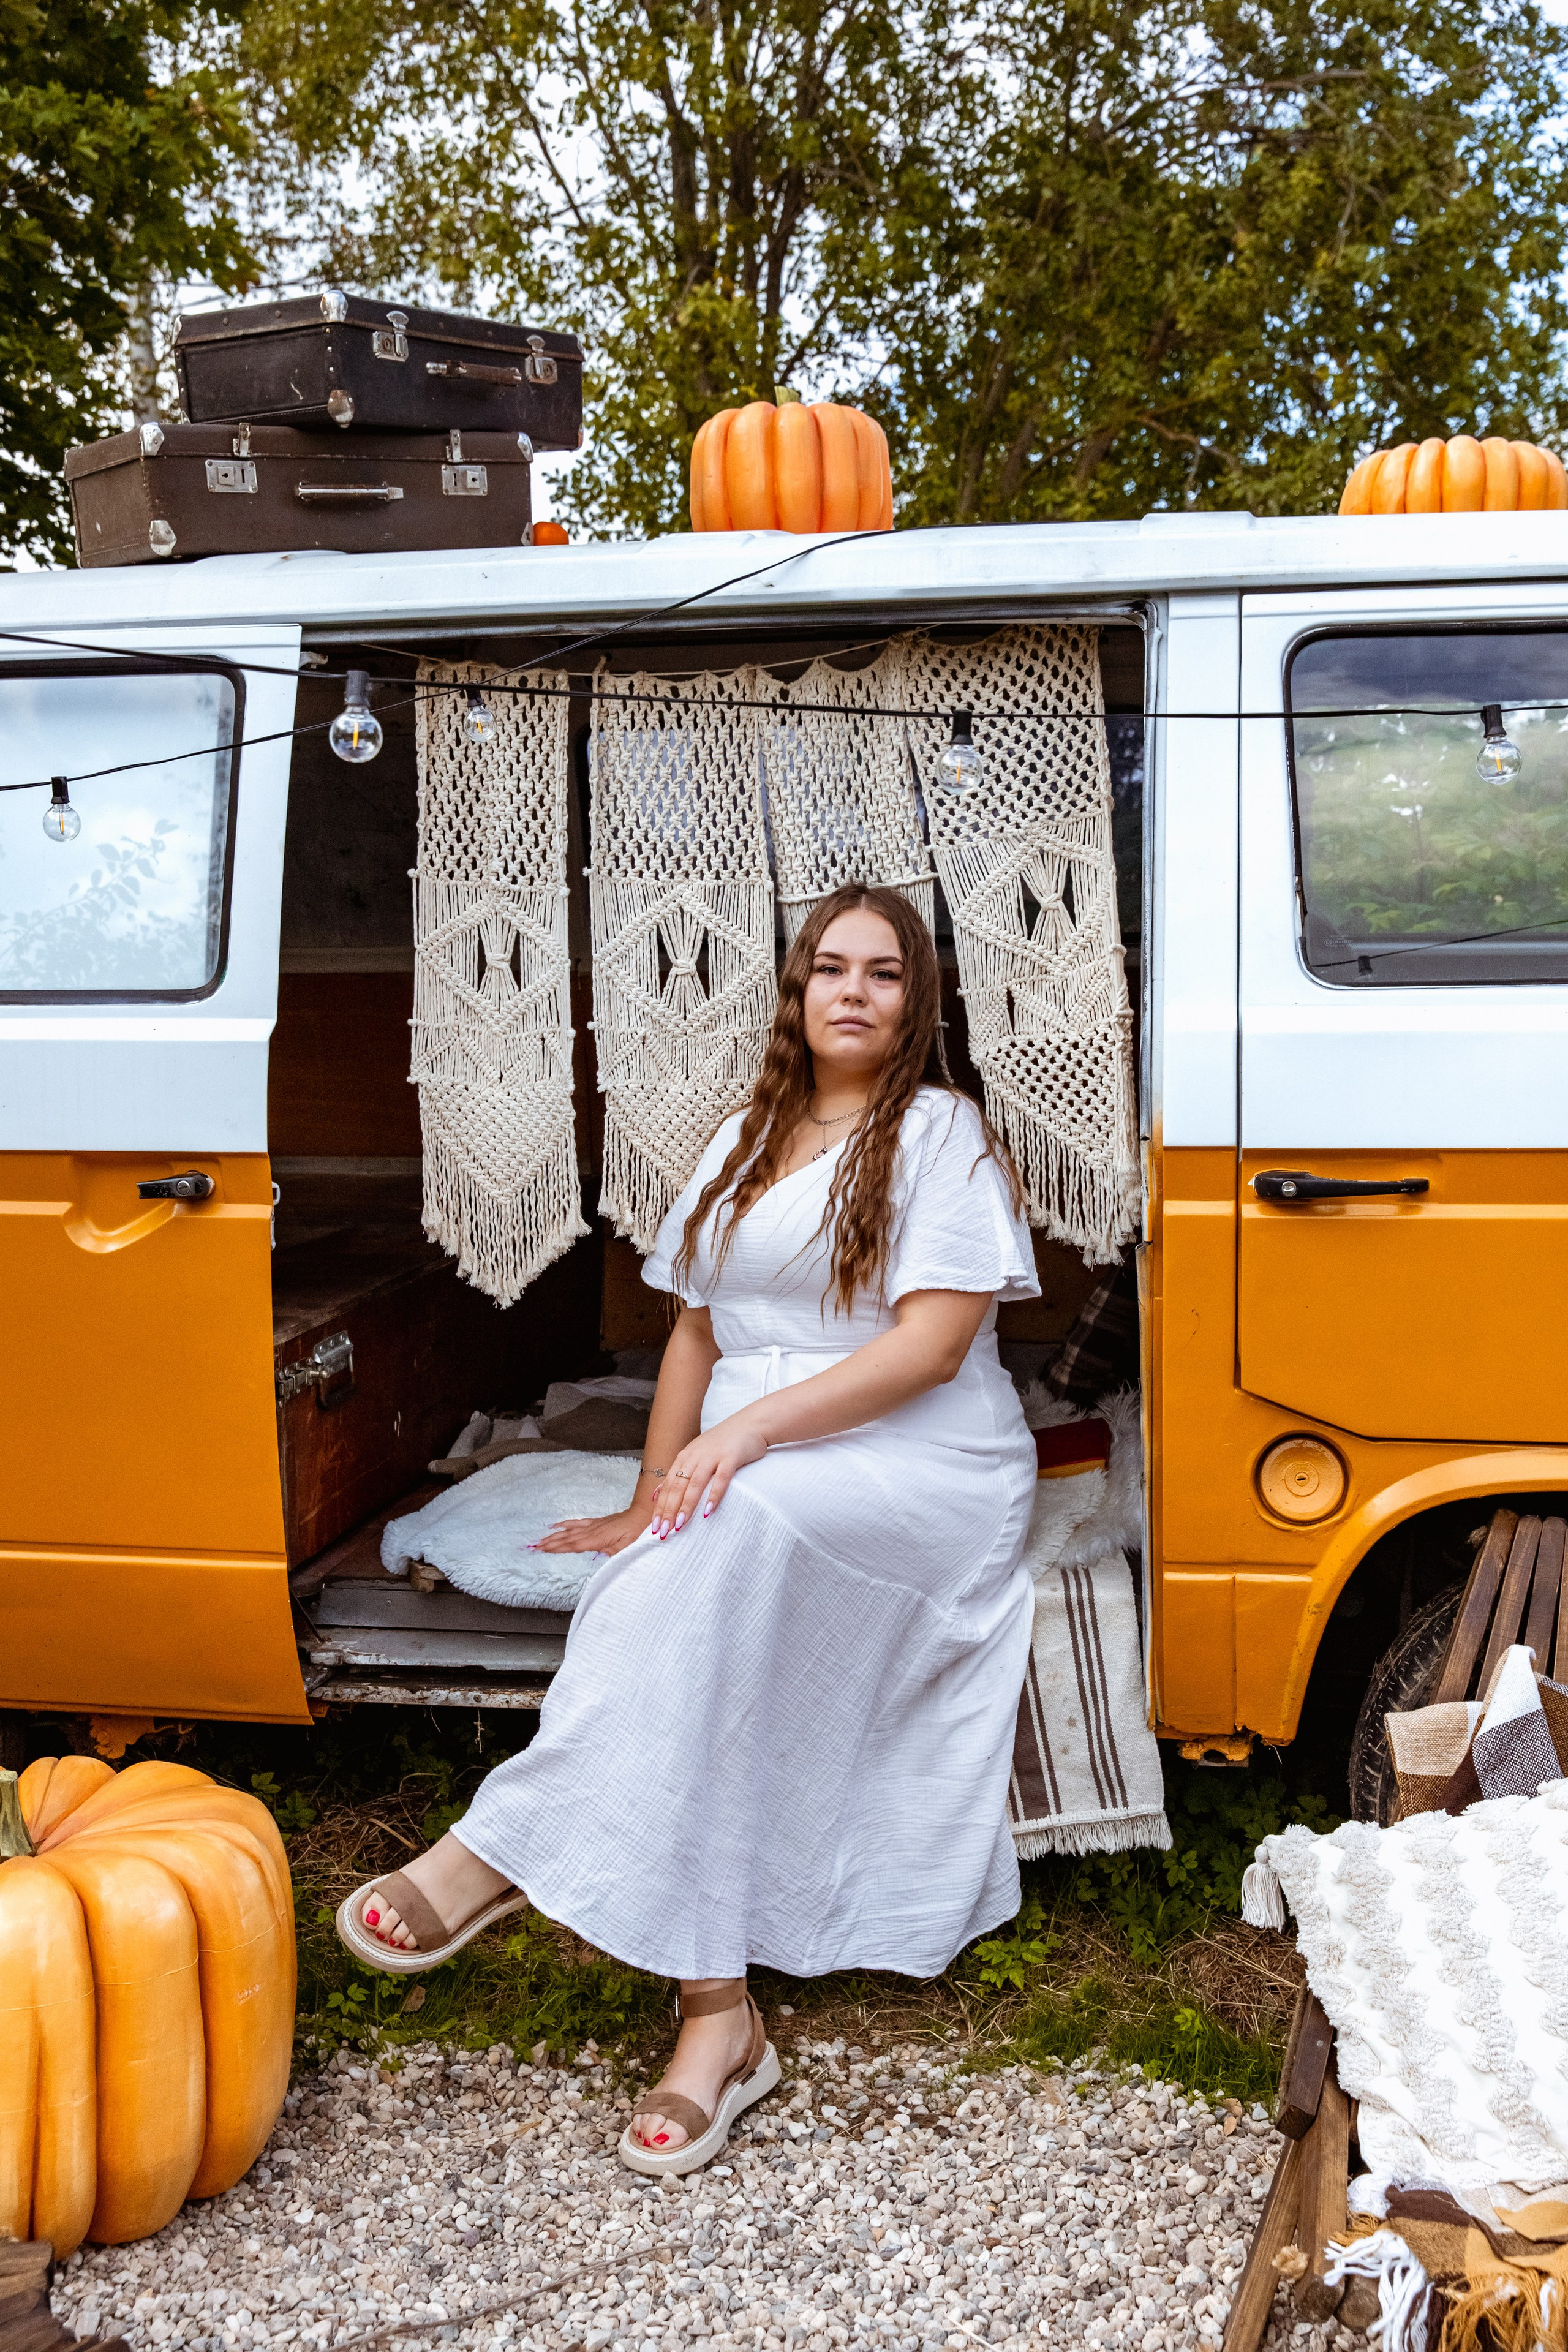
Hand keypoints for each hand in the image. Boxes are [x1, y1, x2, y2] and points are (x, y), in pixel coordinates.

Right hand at [533, 1505, 650, 1556]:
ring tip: (540, 1539)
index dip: (556, 1549)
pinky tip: (558, 1525)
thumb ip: (611, 1555)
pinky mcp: (597, 1522)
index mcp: (597, 1539)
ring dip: (554, 1535)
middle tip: (534, 1547)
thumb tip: (595, 1559)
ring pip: (569, 1530)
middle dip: (549, 1543)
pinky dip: (566, 1524)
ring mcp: (594, 1525)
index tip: (542, 1551)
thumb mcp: (627, 1549)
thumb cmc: (637, 1533)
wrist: (644, 1514)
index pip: (572, 1545)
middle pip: (566, 1538)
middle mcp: (592, 1530)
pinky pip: (578, 1522)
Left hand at [650, 1411, 769, 1536]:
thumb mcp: (695, 1455)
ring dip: (686, 1505)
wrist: (750, 1424)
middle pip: (677, 1486)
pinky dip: (714, 1494)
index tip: (655, 1528)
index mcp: (684, 1457)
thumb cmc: (723, 1444)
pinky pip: (721, 1478)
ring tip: (680, 1525)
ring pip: (695, 1483)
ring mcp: (713, 1456)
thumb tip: (655, 1494)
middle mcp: (695, 1456)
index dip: (660, 1507)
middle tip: (663, 1532)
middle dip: (669, 1511)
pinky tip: (708, 1510)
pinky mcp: (731, 1457)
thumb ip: (677, 1474)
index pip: (668, 1486)